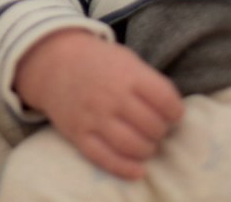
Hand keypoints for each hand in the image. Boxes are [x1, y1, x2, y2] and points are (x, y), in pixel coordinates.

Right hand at [14, 29, 183, 179]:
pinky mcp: (79, 134)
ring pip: (132, 146)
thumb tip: (172, 111)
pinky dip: (125, 169)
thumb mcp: (127, 60)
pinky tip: (138, 170)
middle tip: (157, 128)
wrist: (55, 62)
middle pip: (152, 126)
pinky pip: (105, 158)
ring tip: (146, 144)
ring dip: (147, 150)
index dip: (176, 112)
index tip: (173, 114)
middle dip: (161, 131)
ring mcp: (94, 117)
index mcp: (128, 74)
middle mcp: (112, 97)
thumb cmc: (99, 62)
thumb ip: (149, 82)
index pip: (166, 101)